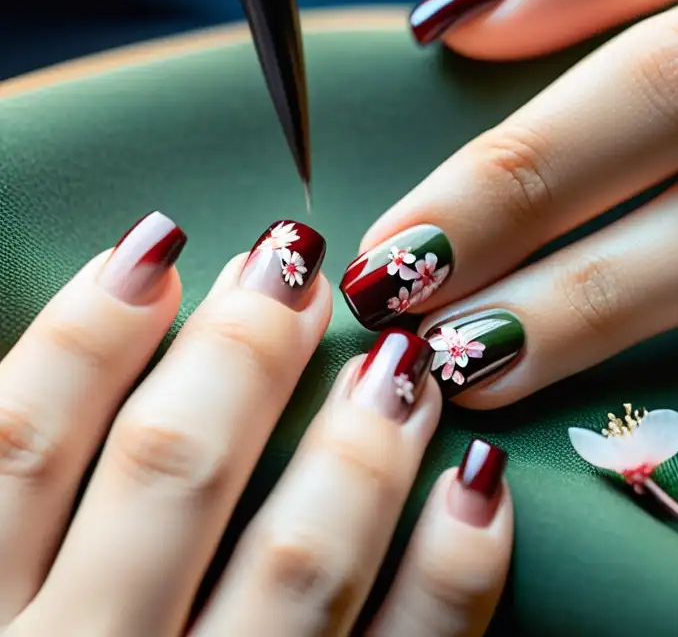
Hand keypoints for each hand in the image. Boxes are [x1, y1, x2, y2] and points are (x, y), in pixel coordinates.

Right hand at [1, 212, 511, 635]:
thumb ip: (13, 520)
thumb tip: (56, 396)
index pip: (14, 446)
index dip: (86, 332)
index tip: (158, 246)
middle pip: (166, 471)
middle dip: (237, 352)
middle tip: (297, 261)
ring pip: (292, 562)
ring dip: (356, 445)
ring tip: (404, 357)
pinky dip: (450, 578)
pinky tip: (483, 490)